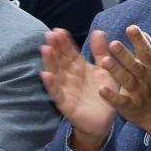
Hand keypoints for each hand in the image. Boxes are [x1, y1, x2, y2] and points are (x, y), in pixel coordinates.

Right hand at [40, 28, 118, 150]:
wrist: (105, 120)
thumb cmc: (104, 93)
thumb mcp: (105, 70)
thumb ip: (101, 52)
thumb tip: (98, 31)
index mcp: (79, 67)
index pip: (69, 52)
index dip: (64, 42)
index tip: (58, 30)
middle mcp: (69, 76)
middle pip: (60, 60)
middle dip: (55, 48)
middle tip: (50, 35)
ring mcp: (66, 89)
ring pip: (55, 73)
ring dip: (50, 62)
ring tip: (45, 49)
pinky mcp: (66, 104)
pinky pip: (57, 93)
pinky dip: (51, 84)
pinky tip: (45, 75)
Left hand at [96, 25, 150, 134]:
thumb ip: (147, 47)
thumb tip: (141, 30)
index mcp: (150, 66)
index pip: (145, 51)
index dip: (139, 40)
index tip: (131, 28)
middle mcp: (145, 78)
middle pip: (135, 65)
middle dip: (125, 54)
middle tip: (114, 43)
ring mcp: (138, 92)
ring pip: (127, 81)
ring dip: (116, 71)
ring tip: (105, 61)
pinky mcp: (130, 106)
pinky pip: (121, 101)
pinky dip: (112, 97)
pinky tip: (101, 90)